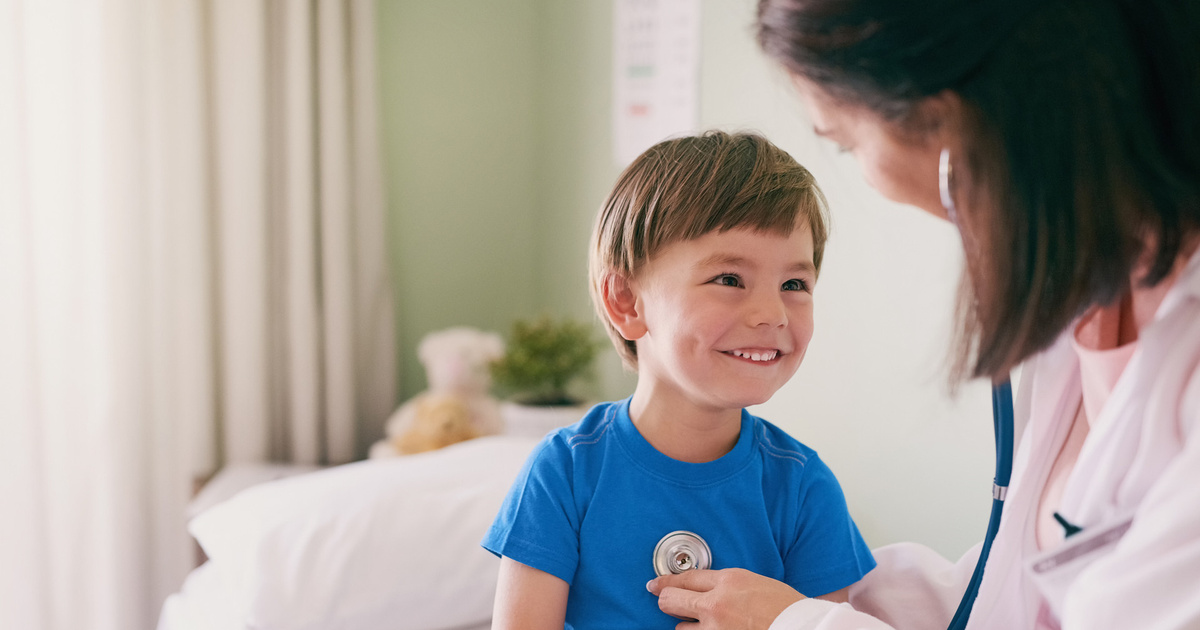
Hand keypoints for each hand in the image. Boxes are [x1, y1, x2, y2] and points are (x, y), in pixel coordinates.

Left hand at [647, 568, 805, 629]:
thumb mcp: (754, 582)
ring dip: (689, 627)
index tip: (655, 585)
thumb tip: (704, 587)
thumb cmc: (786, 607)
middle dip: (666, 601)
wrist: (803, 626)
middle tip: (666, 602)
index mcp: (728, 581)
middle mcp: (716, 604)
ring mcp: (715, 629)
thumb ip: (726, 584)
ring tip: (707, 625)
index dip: (666, 582)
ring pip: (681, 628)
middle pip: (671, 600)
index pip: (685, 578)